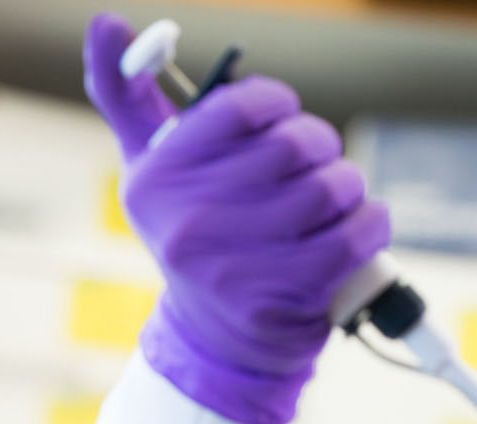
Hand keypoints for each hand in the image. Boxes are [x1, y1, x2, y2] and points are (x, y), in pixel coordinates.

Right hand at [83, 14, 389, 423]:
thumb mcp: (152, 170)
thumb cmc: (195, 233)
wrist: (218, 338)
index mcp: (157, 178)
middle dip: (319, 144)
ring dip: (347, 183)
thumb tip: (106, 21)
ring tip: (334, 197)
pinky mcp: (292, 293)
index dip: (276, 102)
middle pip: (294, 144)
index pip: (237, 107)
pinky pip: (359, 230)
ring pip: (333, 186)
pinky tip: (356, 225)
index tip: (283, 115)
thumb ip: (128, 94)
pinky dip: (371, 220)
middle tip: (316, 159)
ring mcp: (242, 261)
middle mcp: (192, 219)